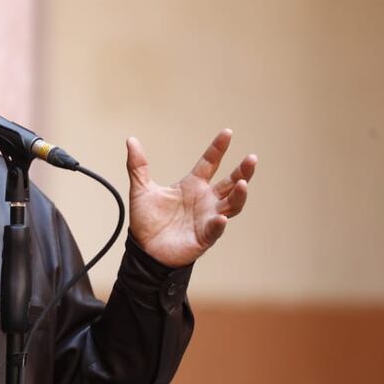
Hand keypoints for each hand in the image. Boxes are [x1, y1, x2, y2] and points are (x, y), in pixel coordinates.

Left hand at [126, 129, 256, 267]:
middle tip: (252, 158)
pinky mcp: (204, 237)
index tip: (227, 132)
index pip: (210, 163)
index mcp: (192, 185)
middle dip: (243, 171)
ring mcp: (207, 218)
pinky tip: (221, 218)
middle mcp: (205, 200)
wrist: (144, 250)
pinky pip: (215, 229)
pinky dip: (219, 224)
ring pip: (232, 205)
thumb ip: (138, 166)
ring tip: (243, 183)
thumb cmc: (147, 221)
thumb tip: (131, 140)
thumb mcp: (141, 190)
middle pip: (230, 182)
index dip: (218, 148)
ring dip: (239, 195)